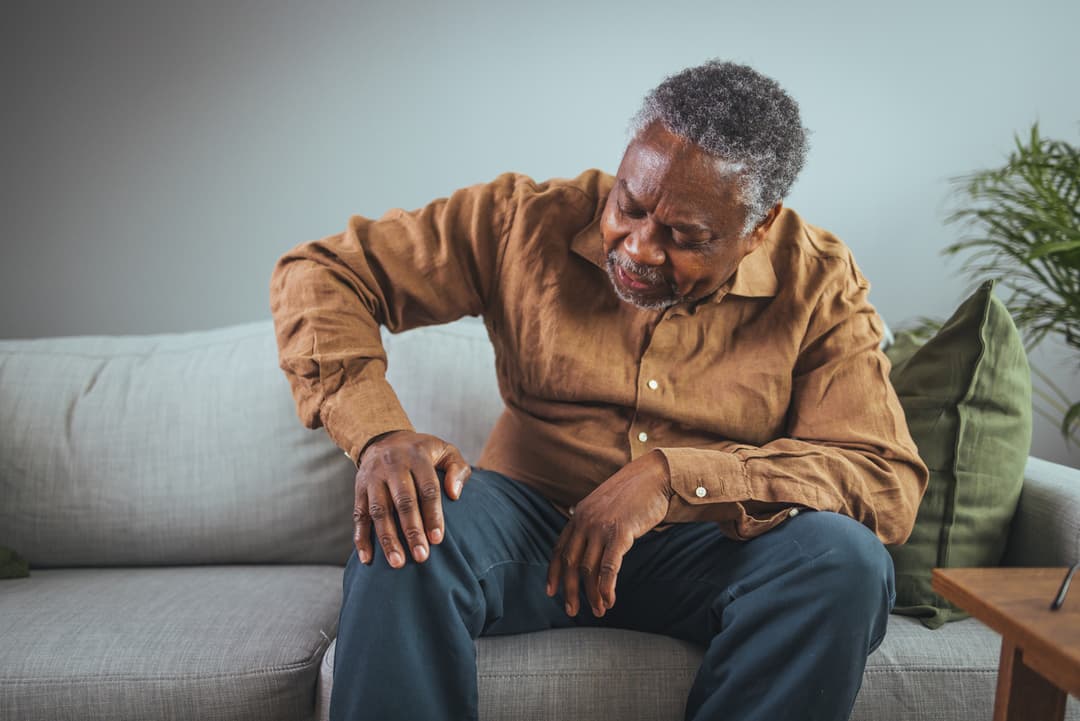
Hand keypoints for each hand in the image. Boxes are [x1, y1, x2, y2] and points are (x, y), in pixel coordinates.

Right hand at [352, 431, 470, 567]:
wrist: (383, 438)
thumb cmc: (422, 452)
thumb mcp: (444, 450)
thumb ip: (457, 468)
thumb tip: (455, 494)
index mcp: (417, 456)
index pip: (426, 488)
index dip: (432, 514)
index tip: (437, 539)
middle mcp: (392, 466)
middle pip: (402, 501)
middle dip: (412, 531)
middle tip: (421, 556)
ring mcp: (373, 478)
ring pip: (379, 511)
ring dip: (387, 539)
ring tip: (398, 563)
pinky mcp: (359, 489)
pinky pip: (358, 515)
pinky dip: (361, 538)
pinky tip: (368, 559)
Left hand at [546, 450, 672, 617]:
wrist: (654, 476)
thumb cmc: (633, 493)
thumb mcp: (604, 505)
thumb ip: (593, 523)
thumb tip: (589, 544)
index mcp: (579, 515)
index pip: (559, 549)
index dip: (554, 573)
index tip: (551, 592)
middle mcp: (585, 522)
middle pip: (571, 563)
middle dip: (569, 591)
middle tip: (572, 611)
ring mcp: (601, 527)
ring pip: (589, 569)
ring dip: (592, 594)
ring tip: (599, 611)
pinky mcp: (620, 533)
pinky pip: (609, 566)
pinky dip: (606, 587)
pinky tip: (608, 599)